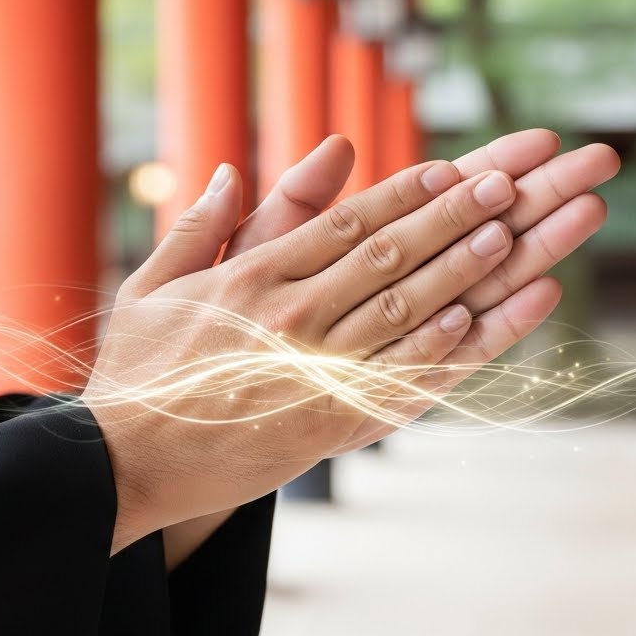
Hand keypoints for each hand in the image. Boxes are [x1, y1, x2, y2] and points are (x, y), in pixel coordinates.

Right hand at [89, 131, 617, 552]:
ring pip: (400, 312)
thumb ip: (201, 226)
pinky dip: (436, 350)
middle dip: (450, 218)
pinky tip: (475, 322)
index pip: (345, 224)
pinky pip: (391, 381)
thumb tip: (234, 169)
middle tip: (503, 185)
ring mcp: (314, 373)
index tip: (450, 168)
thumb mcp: (153, 286)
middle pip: (387, 258)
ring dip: (459, 271)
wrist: (128, 467)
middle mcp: (291, 320)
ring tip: (506, 235)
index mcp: (253, 280)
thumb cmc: (141, 373)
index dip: (404, 194)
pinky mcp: (327, 425)